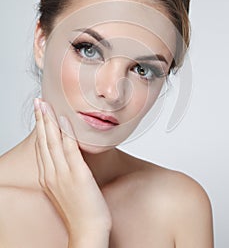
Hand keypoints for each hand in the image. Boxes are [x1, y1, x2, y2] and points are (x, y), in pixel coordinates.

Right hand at [34, 98, 111, 245]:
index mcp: (49, 177)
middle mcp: (52, 174)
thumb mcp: (65, 188)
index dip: (40, 128)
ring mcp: (63, 174)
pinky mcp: (78, 175)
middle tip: (38, 102)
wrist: (88, 230)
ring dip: (49, 121)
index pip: (42, 147)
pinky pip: (70, 150)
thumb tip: (67, 156)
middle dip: (40, 119)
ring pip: (53, 142)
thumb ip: (63, 171)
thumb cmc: (80, 210)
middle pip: (44, 141)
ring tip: (45, 104)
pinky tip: (64, 120)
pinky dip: (66, 133)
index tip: (39, 113)